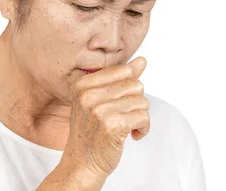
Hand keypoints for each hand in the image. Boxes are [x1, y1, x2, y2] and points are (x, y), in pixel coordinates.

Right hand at [61, 57, 149, 179]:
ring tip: (127, 127)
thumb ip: (121, 79)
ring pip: (142, 101)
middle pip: (135, 85)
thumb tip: (142, 60)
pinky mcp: (112, 126)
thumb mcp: (100, 101)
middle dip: (136, 103)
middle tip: (124, 117)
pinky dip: (143, 128)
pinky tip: (133, 135)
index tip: (119, 103)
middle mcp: (88, 95)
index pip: (124, 71)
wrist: (82, 164)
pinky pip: (144, 117)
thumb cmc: (91, 132)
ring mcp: (99, 110)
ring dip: (140, 117)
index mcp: (82, 84)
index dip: (128, 89)